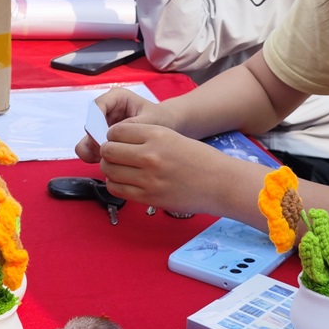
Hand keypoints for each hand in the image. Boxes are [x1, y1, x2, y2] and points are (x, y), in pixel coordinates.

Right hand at [74, 87, 172, 164]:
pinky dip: (98, 157)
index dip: (96, 124)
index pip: (96, 107)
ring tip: (106, 161)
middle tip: (104, 155)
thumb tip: (111, 134)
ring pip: (88, 138)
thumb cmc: (161, 119)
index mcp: (116, 97)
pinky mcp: (104, 138)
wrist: (167, 127)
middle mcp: (107, 109)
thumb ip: (133, 126)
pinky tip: (110, 163)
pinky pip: (93, 148)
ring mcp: (104, 124)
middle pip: (89, 124)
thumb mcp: (151, 121)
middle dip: (94, 140)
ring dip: (93, 151)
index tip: (104, 140)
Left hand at [98, 122, 236, 216]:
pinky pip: (117, 189)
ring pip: (109, 170)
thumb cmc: (199, 159)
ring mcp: (148, 178)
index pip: (116, 132)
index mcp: (157, 135)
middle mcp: (150, 155)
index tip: (117, 142)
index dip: (112, 137)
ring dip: (110, 169)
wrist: (220, 183)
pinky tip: (125, 182)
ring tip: (121, 170)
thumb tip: (115, 142)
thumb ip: (145, 137)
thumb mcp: (172, 136)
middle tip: (116, 157)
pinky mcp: (149, 197)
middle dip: (108, 153)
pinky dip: (116, 184)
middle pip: (108, 151)